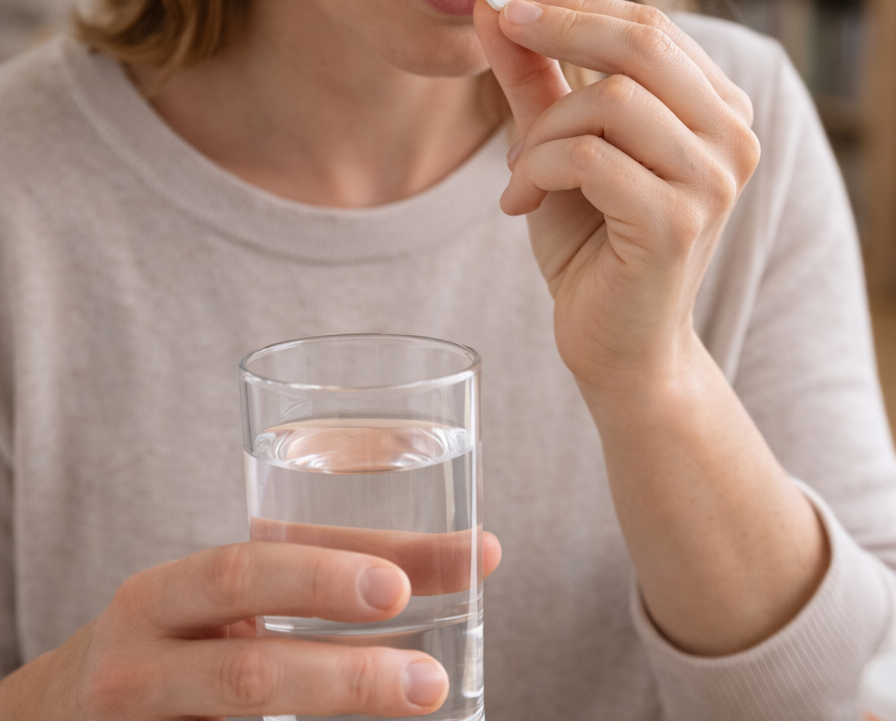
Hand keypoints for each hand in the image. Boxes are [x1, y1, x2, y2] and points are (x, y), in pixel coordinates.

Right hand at [0, 534, 499, 719]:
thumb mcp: (230, 602)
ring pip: (243, 715)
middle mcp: (142, 663)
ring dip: (338, 707)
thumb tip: (479, 556)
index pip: (253, 568)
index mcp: (164, 596)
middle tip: (427, 679)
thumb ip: (327, 578)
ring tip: (422, 699)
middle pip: (248, 670)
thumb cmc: (177, 641)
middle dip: (343, 674)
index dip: (332, 571)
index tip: (412, 582)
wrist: (52, 720)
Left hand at [474, 0, 759, 397]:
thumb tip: (493, 2)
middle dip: (558, 26)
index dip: (575, 2)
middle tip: (500, 25)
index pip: (649, 25)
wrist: (615, 344)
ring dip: (542, 129)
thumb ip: (535, 74)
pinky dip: (539, 169)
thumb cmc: (592, 240)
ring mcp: (713, 180)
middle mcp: (732, 135)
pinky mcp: (677, 223)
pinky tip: (519, 200)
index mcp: (717, 107)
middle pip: (643, 42)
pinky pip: (590, 159)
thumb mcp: (558, 142)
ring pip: (611, 101)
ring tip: (519, 168)